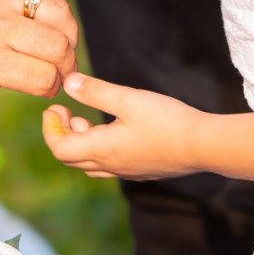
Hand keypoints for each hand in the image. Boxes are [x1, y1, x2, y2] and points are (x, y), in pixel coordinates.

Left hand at [0, 0, 78, 96]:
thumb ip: (0, 74)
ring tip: (59, 44)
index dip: (52, 87)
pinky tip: (24, 21)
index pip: (42, 77)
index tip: (49, 88)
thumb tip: (39, 73)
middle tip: (63, 69)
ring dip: (67, 33)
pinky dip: (38, 12)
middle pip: (58, 46)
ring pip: (59, 13)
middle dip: (68, 63)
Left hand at [42, 73, 204, 179]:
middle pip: (70, 158)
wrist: (203, 146)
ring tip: (86, 121)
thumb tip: (68, 83)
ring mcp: (127, 171)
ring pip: (89, 164)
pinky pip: (109, 166)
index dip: (50, 129)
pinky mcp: (142, 171)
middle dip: (61, 134)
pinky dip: (99, 150)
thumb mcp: (128, 99)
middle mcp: (110, 165)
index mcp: (102, 149)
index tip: (54, 108)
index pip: (59, 148)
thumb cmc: (166, 120)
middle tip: (66, 112)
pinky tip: (113, 131)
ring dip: (80, 143)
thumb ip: (96, 91)